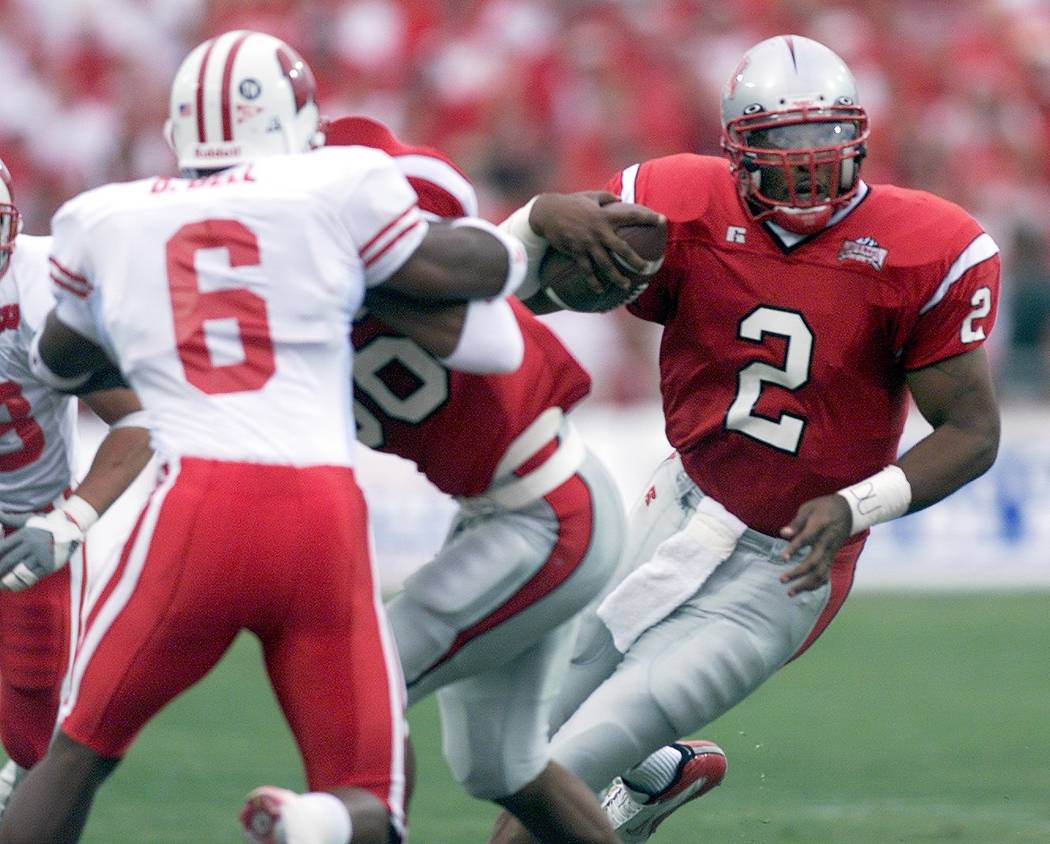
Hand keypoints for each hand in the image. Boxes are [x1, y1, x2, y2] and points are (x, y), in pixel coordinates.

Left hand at [0, 506, 87, 590]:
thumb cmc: (45, 524)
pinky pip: (31, 578)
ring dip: (7, 581)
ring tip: (1, 585)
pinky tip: (12, 586)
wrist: (71, 528)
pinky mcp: (49, 565)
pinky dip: (20, 584)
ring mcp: (42, 555)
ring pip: (19, 572)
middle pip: (9, 561)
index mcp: (24, 534)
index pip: (3, 548)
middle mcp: (32, 544)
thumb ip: (10, 519)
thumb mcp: (28, 519)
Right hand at [529, 191, 664, 292]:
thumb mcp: (591, 195)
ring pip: (605, 264)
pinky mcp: (576, 252)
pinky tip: (600, 290)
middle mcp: (599, 231)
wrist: (547, 212)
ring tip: (625, 285)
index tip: (663, 220)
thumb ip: (607, 197)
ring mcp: (587, 243)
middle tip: (647, 268)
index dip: (648, 217)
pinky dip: (593, 281)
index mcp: (605, 215)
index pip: (632, 216)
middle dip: (635, 260)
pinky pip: (587, 270)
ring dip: (616, 276)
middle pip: (622, 249)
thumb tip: (621, 199)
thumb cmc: (571, 202)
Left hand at [778, 494, 851, 596]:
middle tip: (781, 580)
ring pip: (821, 573)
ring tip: (790, 592)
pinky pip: (825, 574)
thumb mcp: (808, 509)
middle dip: (798, 573)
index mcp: (819, 527)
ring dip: (806, 585)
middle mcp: (826, 543)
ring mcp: (830, 552)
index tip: (782, 558)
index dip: (794, 548)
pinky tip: (803, 589)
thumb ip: (796, 523)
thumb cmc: (824, 508)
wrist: (849, 511)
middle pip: (813, 562)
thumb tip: (783, 533)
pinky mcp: (832, 557)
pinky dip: (815, 584)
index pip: (806, 540)